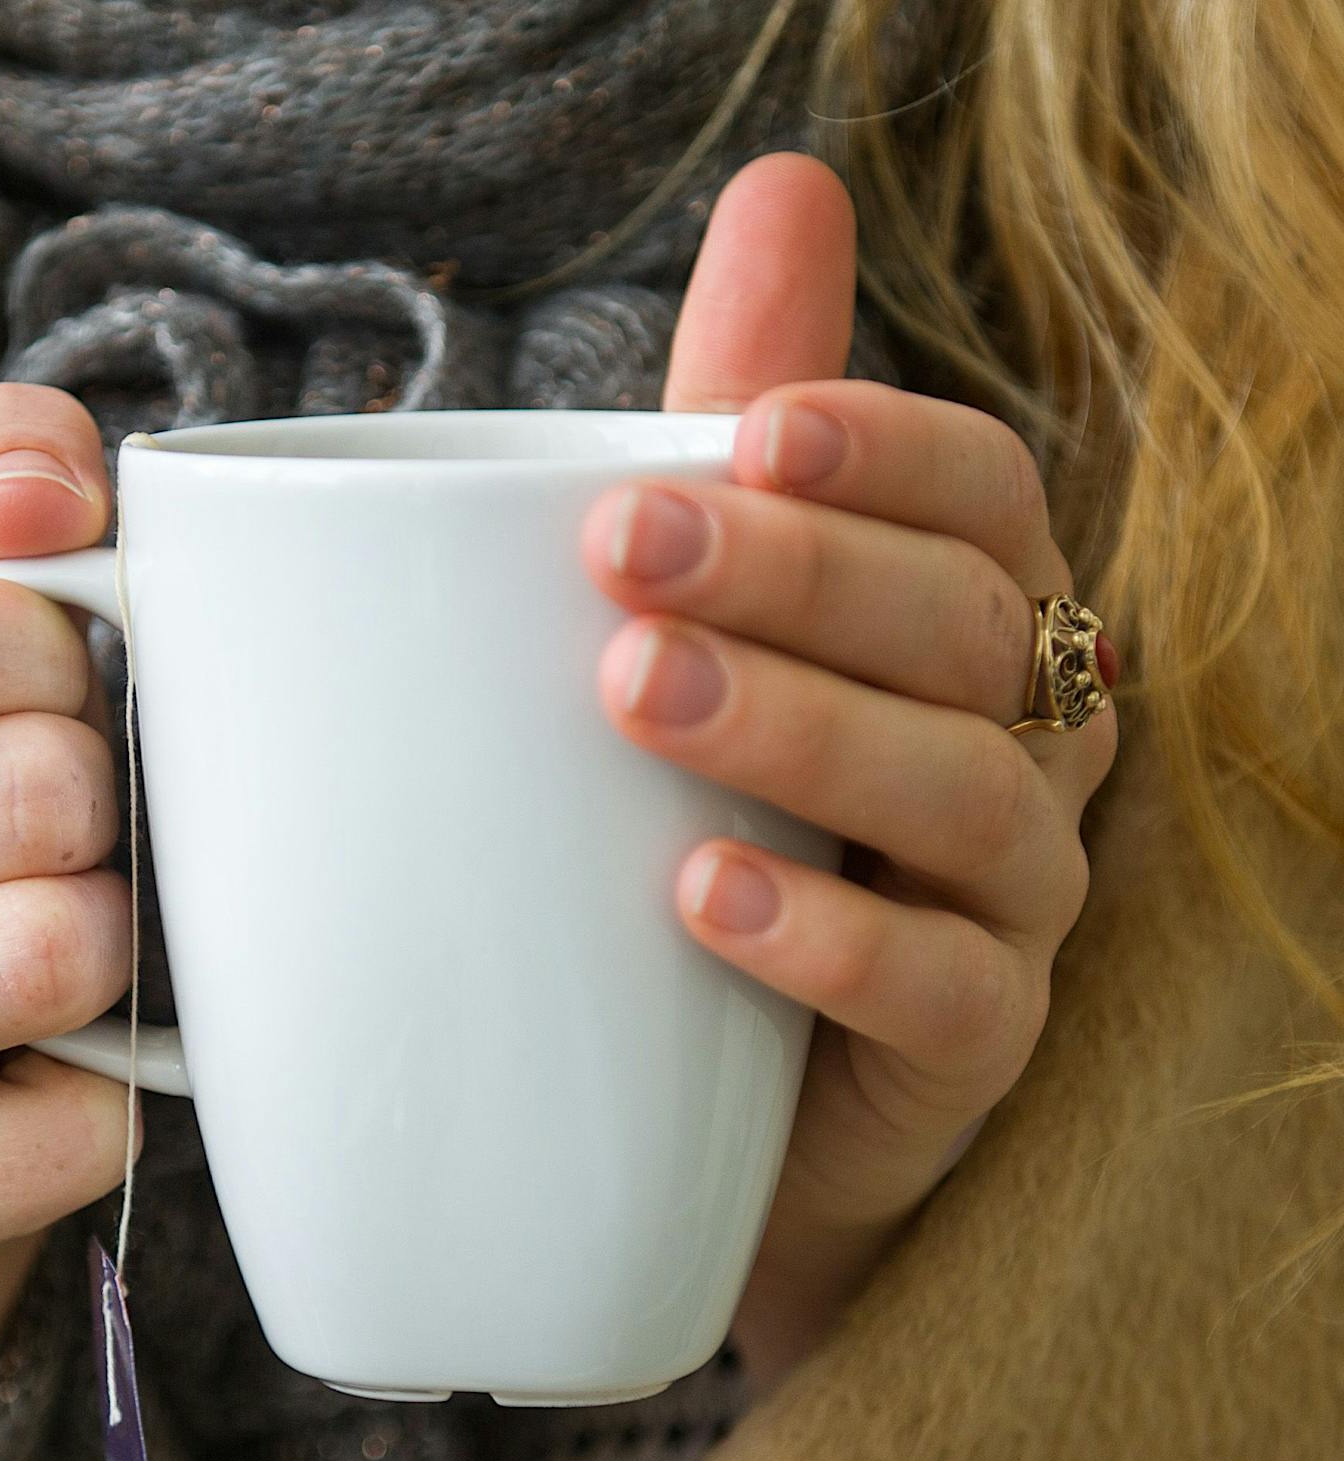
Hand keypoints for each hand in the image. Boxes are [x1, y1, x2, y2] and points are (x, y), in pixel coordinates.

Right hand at [0, 385, 139, 1266]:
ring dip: (113, 936)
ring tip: (61, 930)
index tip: (56, 691)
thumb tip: (46, 479)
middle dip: (95, 802)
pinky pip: (75, 1130)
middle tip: (64, 832)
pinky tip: (52, 1063)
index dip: (55, 660)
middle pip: (18, 794)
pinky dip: (112, 1090)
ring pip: (56, 954)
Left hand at [583, 156, 1118, 1388]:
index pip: (984, 498)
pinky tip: (702, 900)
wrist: (702, 1089)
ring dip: (804, 733)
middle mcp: (1022, 744)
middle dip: (803, 576)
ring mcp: (1012, 902)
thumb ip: (740, 439)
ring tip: (639, 696)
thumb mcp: (709, 621)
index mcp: (965, 622)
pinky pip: (947, 993)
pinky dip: (831, 943)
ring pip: (968, 796)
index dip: (885, 450)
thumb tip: (785, 185)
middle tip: (624, 554)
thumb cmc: (702, 818)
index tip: (745, 425)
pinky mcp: (973, 1048)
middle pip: (964, 627)